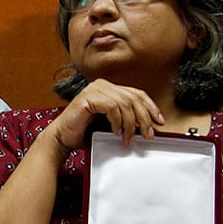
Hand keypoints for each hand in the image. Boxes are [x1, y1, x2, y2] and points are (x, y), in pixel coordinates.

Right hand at [44, 78, 164, 151]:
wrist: (63, 138)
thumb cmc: (84, 132)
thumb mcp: (112, 123)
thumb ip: (127, 119)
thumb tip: (150, 125)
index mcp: (108, 88)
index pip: (136, 93)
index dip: (151, 107)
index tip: (159, 122)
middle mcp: (102, 85)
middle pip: (133, 98)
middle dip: (144, 118)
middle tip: (148, 135)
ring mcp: (94, 89)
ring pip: (124, 103)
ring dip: (130, 124)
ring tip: (129, 138)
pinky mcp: (87, 97)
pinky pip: (112, 106)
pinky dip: (117, 121)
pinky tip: (115, 131)